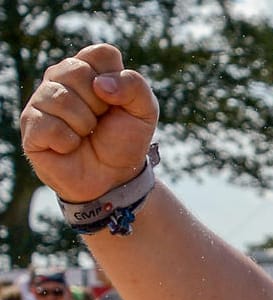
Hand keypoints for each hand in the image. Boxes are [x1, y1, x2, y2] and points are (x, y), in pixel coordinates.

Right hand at [20, 44, 158, 203]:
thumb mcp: (144, 112)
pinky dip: (69, 141)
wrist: (113, 177)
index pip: (101, 53)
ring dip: (85, 124)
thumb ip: (135, 87)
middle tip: (100, 121)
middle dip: (100, 104)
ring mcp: (42, 100)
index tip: (117, 103)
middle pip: (78, 71)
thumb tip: (100, 84)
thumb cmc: (124, 139)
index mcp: (89, 69)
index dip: (116, 81)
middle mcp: (60, 78)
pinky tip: (70, 146)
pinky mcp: (31, 126)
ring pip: (62, 98)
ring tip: (86, 134)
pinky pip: (50, 126)